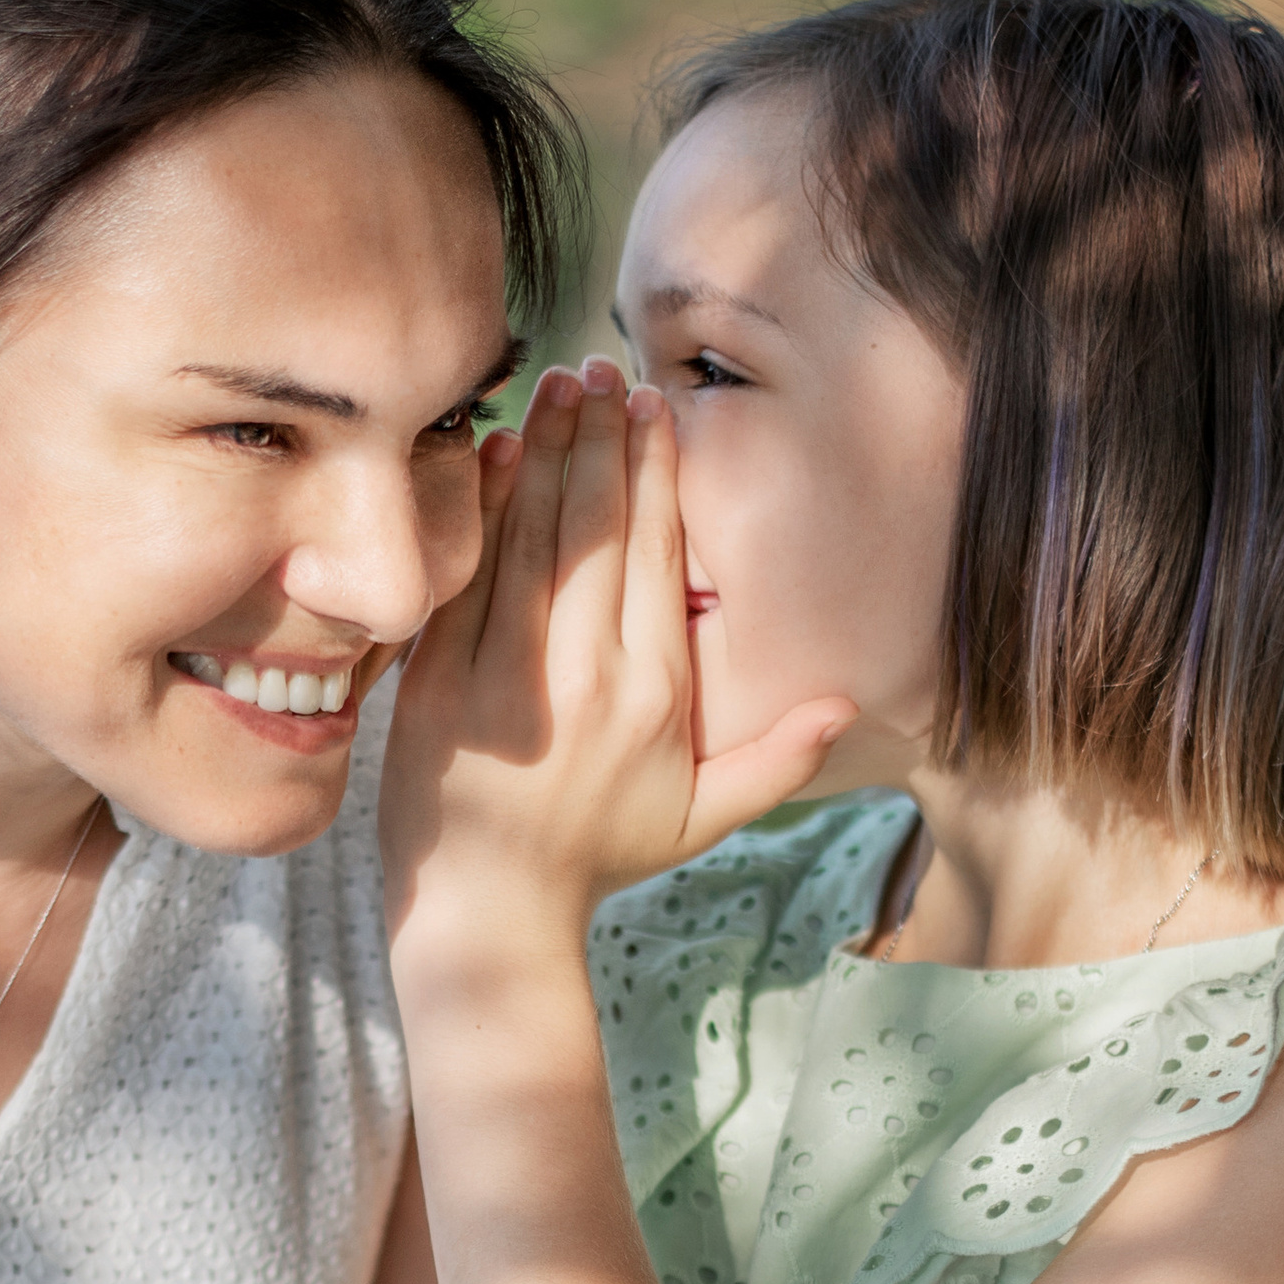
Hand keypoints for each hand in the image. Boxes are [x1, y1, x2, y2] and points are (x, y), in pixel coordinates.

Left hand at [383, 360, 849, 951]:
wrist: (489, 914)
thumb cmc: (596, 858)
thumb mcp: (701, 819)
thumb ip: (776, 760)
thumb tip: (843, 703)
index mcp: (656, 696)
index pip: (660, 554)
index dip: (657, 471)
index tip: (653, 410)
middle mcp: (587, 678)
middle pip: (600, 526)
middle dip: (602, 435)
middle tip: (601, 369)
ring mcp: (507, 679)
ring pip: (536, 537)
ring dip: (549, 448)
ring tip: (557, 384)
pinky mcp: (440, 685)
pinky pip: (470, 576)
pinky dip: (486, 507)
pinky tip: (499, 449)